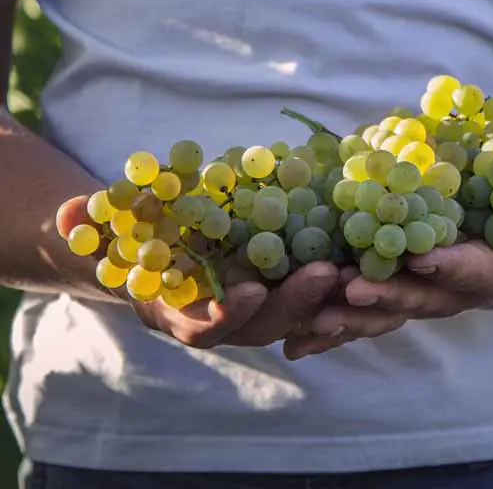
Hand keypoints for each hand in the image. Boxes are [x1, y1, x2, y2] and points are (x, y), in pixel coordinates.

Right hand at [56, 196, 340, 349]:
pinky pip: (317, 296)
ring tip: (358, 265)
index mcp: (178, 312)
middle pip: (264, 324)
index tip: (249, 292)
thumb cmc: (129, 235)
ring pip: (298, 314)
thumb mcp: (107, 230)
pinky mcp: (285, 289)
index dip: (227, 314)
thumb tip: (69, 217)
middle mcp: (223, 319)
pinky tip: (371, 258)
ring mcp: (258, 309)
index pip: (204, 327)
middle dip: (294, 301)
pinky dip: (341, 282)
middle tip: (325, 272)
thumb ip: (88, 227)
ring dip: (329, 295)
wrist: (156, 240)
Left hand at [282, 156, 492, 360]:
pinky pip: (365, 315)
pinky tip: (293, 338)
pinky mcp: (400, 295)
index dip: (453, 265)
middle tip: (352, 289)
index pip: (475, 271)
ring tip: (310, 321)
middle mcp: (458, 295)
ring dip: (350, 319)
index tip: (427, 256)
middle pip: (420, 300)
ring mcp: (426, 299)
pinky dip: (333, 326)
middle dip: (387, 296)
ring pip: (385, 314)